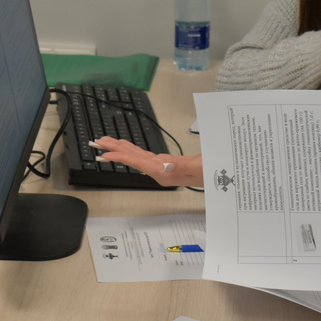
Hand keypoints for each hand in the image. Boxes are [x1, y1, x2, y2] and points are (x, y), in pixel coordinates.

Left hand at [90, 138, 204, 187]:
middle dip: (115, 150)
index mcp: (166, 173)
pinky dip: (134, 150)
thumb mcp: (200, 166)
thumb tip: (164, 164)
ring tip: (106, 143)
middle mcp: (161, 172)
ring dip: (122, 149)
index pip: (139, 163)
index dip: (121, 156)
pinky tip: (127, 148)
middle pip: (134, 159)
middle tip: (97, 143)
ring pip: (138, 157)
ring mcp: (163, 169)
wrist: (224, 177)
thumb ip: (182, 166)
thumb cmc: (214, 171)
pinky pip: (146, 157)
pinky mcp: (167, 164)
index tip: (105, 152)